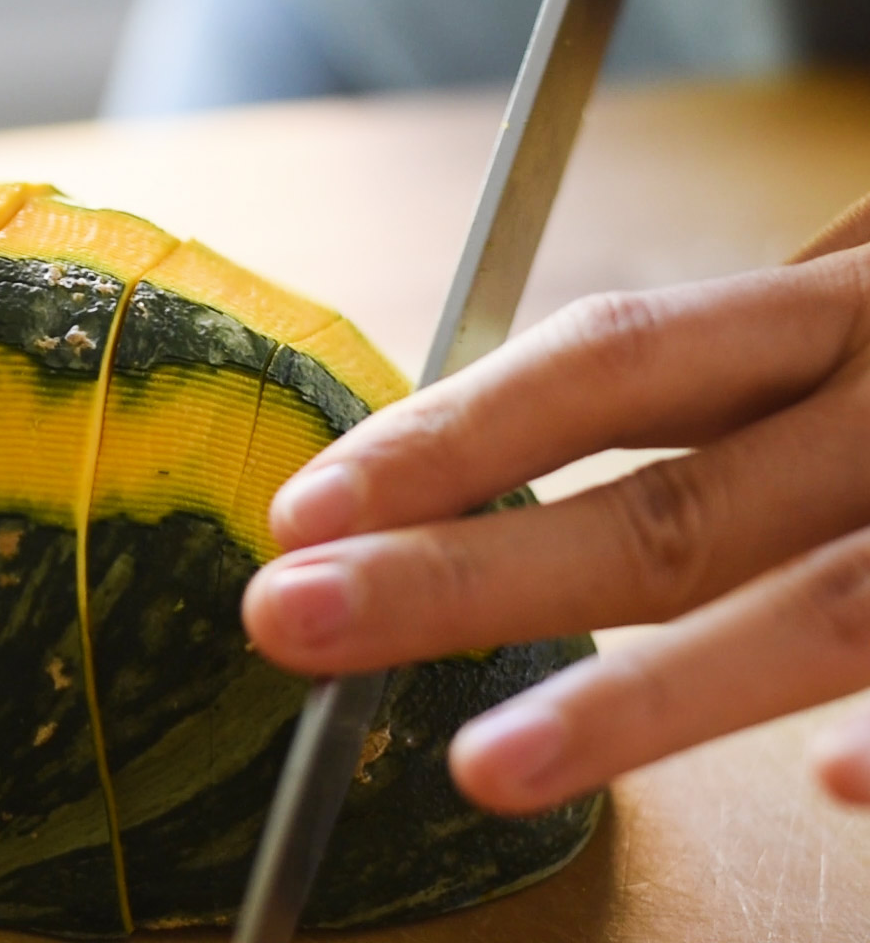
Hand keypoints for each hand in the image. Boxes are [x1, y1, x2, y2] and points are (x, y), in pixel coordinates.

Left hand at [242, 192, 869, 814]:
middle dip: (468, 576)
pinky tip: (834, 795)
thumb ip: (733, 373)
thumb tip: (504, 443)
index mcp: (846, 311)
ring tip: (486, 768)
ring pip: (821, 608)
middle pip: (669, 500)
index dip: (450, 437)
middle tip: (292, 625)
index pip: (609, 366)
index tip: (303, 509)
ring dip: (647, 703)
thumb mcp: (858, 315)